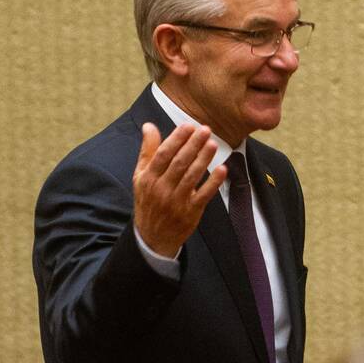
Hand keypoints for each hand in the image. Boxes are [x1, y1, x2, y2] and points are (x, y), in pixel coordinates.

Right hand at [133, 123, 225, 256]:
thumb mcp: (141, 176)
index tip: (188, 126)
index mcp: (148, 178)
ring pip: (191, 177)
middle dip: (193, 145)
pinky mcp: (190, 212)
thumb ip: (147, 150)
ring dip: (203, 159)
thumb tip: (149, 126)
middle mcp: (161, 189)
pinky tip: (223, 169)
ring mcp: (176, 201)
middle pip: (179, 163)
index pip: (163, 155)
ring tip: (213, 144)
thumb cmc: (148, 200)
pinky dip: (213, 182)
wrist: (152, 236)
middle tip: (206, 130)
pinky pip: (204, 195)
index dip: (176, 139)